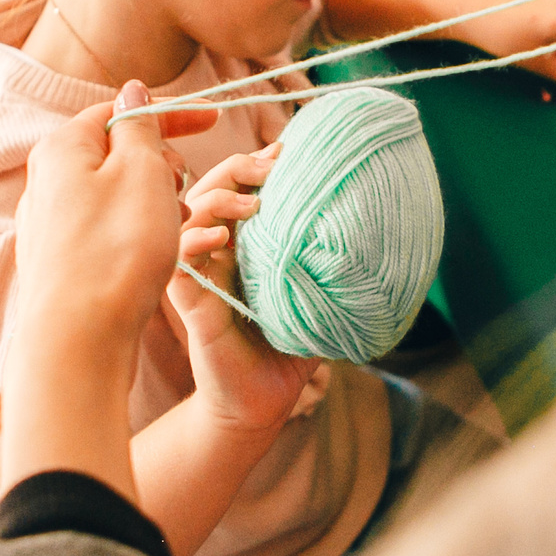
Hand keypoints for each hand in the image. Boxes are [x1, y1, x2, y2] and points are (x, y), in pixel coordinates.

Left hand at [3, 84, 214, 494]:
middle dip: (162, 166)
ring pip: (116, 196)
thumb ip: (141, 127)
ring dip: (155, 204)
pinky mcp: (60, 264)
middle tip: (183, 192)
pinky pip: (108, 232)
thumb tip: (133, 91)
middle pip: (118, 154)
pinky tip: (156, 260)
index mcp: (62, 148)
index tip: (215, 121)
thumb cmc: (116, 251)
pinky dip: (138, 235)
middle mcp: (45, 182)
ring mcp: (50, 226)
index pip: (122, 111)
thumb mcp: (142, 172)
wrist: (77, 342)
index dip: (172, 114)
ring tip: (177, 230)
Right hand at [165, 144, 320, 432]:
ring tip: (253, 204)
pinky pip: (177, 262)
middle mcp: (216, 251)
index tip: (288, 150)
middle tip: (272, 166)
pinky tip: (219, 238)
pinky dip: (194, 240)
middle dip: (239, 167)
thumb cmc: (287, 349)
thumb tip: (377, 228)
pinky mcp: (189, 302)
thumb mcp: (314, 296)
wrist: (263, 405)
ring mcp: (199, 273)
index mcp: (242, 243)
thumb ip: (328, 263)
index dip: (256, 163)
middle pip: (211, 187)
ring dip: (218, 197)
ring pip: (188, 213)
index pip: (237, 186)